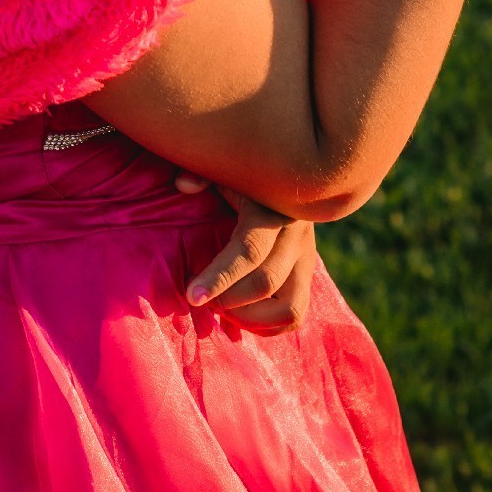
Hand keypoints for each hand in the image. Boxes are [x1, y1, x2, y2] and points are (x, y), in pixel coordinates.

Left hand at [175, 174, 315, 333]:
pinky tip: (238, 317)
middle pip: (266, 283)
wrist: (290, 170)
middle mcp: (296, 236)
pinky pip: (296, 314)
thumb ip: (202, 171)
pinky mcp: (308, 274)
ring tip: (221, 310)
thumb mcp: (225, 165)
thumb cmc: (243, 172)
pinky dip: (267, 326)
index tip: (191, 295)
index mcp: (272, 209)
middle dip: (227, 300)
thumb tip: (183, 186)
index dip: (219, 277)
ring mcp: (307, 258)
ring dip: (251, 319)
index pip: (249, 250)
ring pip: (290, 308)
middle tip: (199, 299)